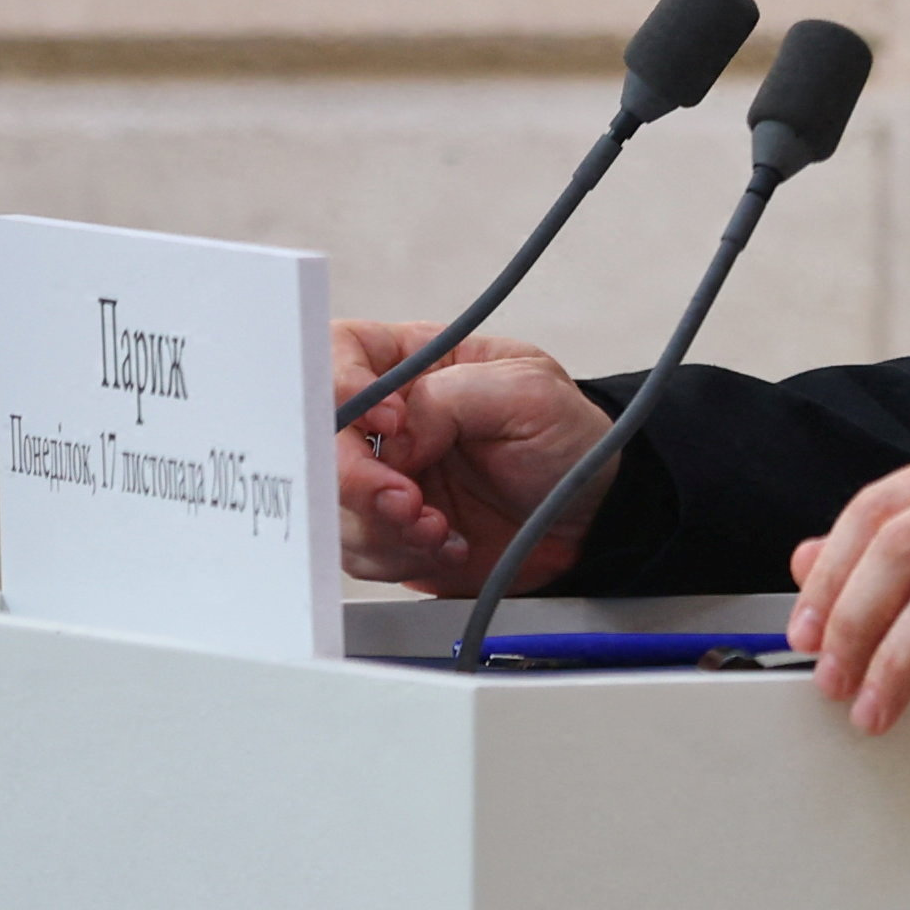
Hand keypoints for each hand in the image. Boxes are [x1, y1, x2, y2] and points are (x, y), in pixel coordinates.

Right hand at [331, 322, 613, 593]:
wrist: (590, 516)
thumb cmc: (568, 438)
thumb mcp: (530, 393)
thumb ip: (455, 396)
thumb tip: (397, 432)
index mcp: (416, 365)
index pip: (341, 355)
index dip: (343, 388)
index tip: (389, 424)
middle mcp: (388, 421)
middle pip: (319, 439)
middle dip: (359, 477)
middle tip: (408, 498)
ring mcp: (385, 476)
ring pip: (334, 502)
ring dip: (385, 525)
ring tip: (441, 528)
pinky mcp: (389, 530)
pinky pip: (359, 549)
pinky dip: (400, 555)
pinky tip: (447, 545)